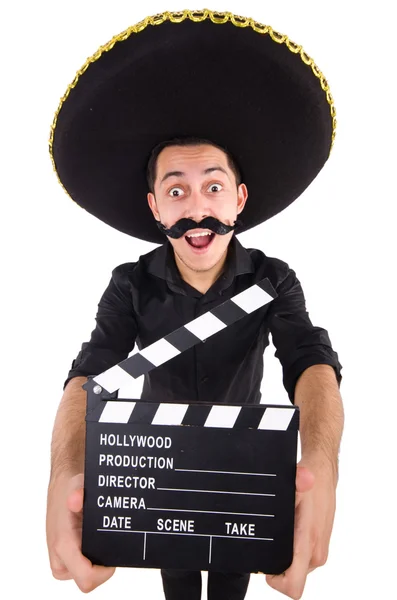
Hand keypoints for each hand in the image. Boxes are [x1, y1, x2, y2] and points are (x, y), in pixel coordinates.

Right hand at [46, 473, 115, 591]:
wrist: (60, 489)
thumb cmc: (70, 488)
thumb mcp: (78, 484)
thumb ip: (79, 492)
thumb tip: (76, 500)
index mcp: (63, 544)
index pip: (86, 578)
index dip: (104, 573)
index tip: (113, 557)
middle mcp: (59, 556)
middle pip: (88, 580)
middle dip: (101, 565)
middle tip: (108, 542)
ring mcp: (60, 560)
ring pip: (85, 575)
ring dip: (95, 561)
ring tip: (99, 538)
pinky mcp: (64, 559)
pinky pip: (82, 569)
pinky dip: (91, 558)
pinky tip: (95, 541)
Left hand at [266, 463, 335, 598]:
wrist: (323, 477)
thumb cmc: (311, 480)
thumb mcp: (297, 482)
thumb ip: (298, 482)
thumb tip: (303, 478)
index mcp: (308, 541)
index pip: (294, 584)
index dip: (276, 583)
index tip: (266, 566)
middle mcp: (315, 553)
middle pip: (291, 579)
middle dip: (276, 566)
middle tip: (268, 540)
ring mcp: (318, 553)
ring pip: (295, 570)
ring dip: (284, 557)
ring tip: (277, 534)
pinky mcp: (318, 549)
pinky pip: (300, 561)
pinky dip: (290, 552)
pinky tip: (285, 533)